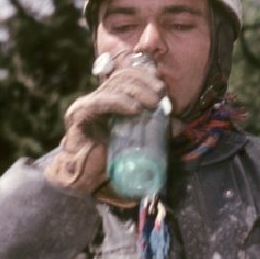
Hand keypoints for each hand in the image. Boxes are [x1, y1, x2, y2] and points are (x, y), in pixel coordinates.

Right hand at [44, 61, 165, 197]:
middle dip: (144, 84)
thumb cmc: (111, 162)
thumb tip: (179, 125)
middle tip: (160, 96)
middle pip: (122, 79)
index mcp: (112, 101)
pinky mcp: (80, 115)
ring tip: (152, 103)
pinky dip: (118, 103)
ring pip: (113, 86)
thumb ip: (157, 131)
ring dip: (136, 91)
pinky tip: (134, 109)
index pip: (127, 77)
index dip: (145, 77)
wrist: (86, 181)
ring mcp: (88, 105)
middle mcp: (99, 99)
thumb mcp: (141, 143)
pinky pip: (99, 103)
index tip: (162, 89)